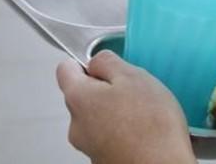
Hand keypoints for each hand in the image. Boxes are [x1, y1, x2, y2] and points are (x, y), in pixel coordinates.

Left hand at [56, 52, 194, 163]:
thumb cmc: (149, 125)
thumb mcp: (132, 76)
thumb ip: (107, 62)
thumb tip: (96, 62)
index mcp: (78, 98)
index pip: (65, 69)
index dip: (85, 62)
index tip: (106, 67)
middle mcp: (76, 125)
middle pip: (84, 96)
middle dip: (108, 90)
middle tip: (136, 91)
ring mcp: (89, 147)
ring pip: (99, 118)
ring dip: (118, 112)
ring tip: (146, 115)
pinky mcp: (104, 160)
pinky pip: (111, 138)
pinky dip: (126, 133)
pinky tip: (147, 133)